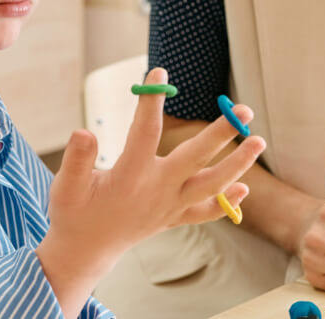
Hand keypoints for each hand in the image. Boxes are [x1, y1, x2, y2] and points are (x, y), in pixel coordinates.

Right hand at [39, 67, 265, 283]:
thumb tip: (83, 132)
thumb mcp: (66, 188)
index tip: (159, 72)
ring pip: (211, 185)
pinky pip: (205, 212)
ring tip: (258, 141)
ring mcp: (169, 206)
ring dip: (238, 164)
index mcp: (128, 178)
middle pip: (195, 158)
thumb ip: (76, 161)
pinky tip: (244, 190)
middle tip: (243, 110)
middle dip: (221, 133)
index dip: (151, 101)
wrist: (85, 252)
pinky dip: (227, 203)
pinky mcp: (173, 217)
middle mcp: (156, 191)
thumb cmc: (74, 214)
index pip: (144, 132)